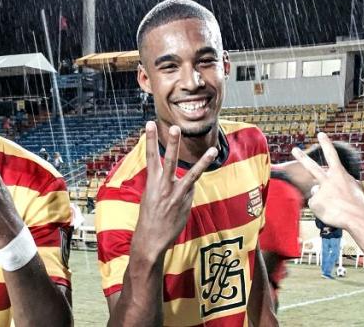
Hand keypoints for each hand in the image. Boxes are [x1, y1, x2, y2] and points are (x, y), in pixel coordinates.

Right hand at [134, 122, 217, 253]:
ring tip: (214, 150)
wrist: (151, 239)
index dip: (150, 139)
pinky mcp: (185, 202)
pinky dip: (190, 189)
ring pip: (192, 174)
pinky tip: (183, 196)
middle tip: (176, 128)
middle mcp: (163, 185)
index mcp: (151, 182)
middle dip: (173, 144)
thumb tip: (175, 177)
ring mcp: (176, 194)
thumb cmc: (149, 217)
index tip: (150, 124)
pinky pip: (191, 189)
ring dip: (203, 162)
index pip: (150, 156)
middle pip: (170, 160)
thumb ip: (161, 183)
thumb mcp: (149, 196)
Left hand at [291, 132, 363, 228]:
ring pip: (316, 191)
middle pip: (311, 167)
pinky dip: (321, 209)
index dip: (326, 144)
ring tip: (335, 206)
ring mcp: (319, 190)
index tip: (320, 134)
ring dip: (323, 198)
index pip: (332, 155)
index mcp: (339, 174)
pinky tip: (330, 211)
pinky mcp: (314, 201)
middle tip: (294, 149)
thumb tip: (342, 181)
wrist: (356, 216)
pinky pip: (315, 204)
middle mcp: (327, 180)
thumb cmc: (358, 203)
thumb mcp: (356, 187)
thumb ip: (346, 181)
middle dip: (302, 157)